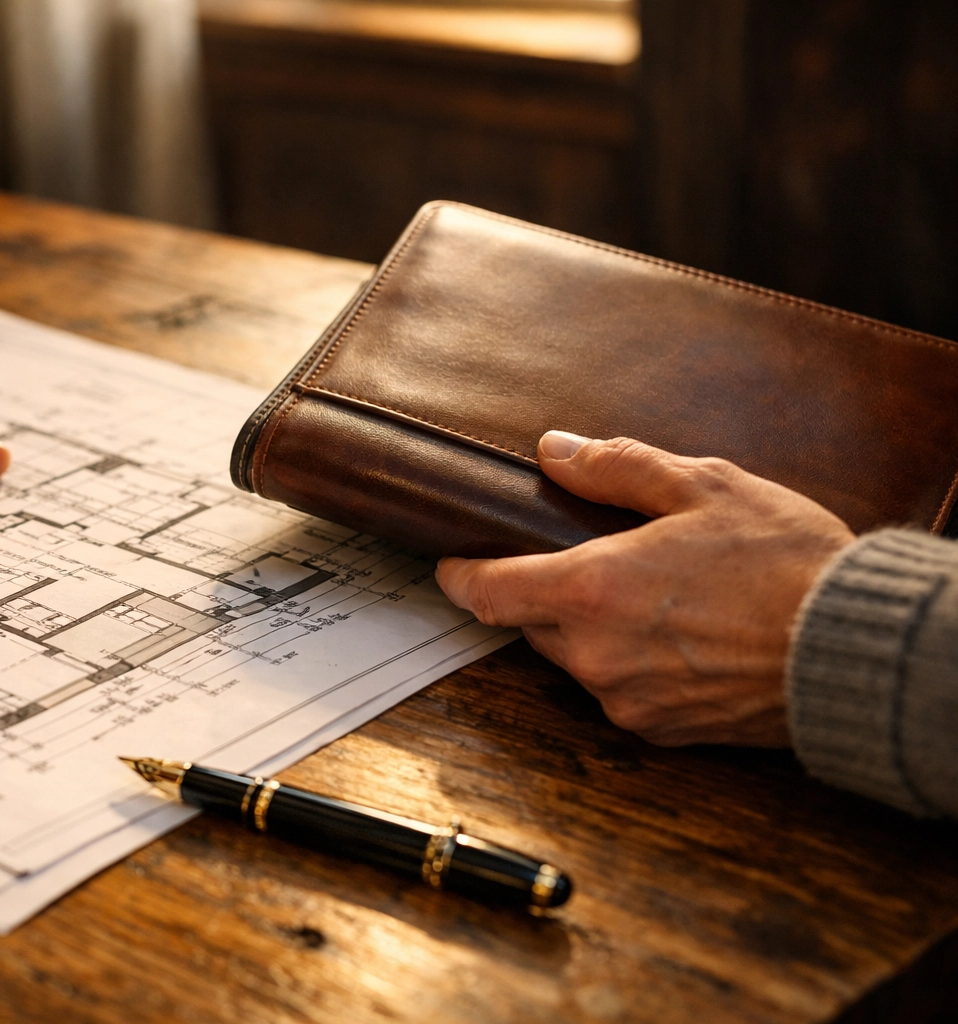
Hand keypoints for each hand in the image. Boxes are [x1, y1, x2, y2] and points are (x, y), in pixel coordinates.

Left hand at [436, 432, 854, 745]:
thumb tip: (556, 452)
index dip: (459, 575)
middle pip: (531, 623)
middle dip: (549, 592)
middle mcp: (595, 655)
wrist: (856, 651)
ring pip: (575, 659)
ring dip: (593, 629)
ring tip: (657, 596)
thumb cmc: (787, 564)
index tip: (453, 562)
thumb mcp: (703, 486)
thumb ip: (617, 468)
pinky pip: (618, 691)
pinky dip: (631, 664)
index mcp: (591, 591)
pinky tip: (681, 636)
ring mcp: (625, 700)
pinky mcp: (659, 731)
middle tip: (597, 561)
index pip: (485, 591)